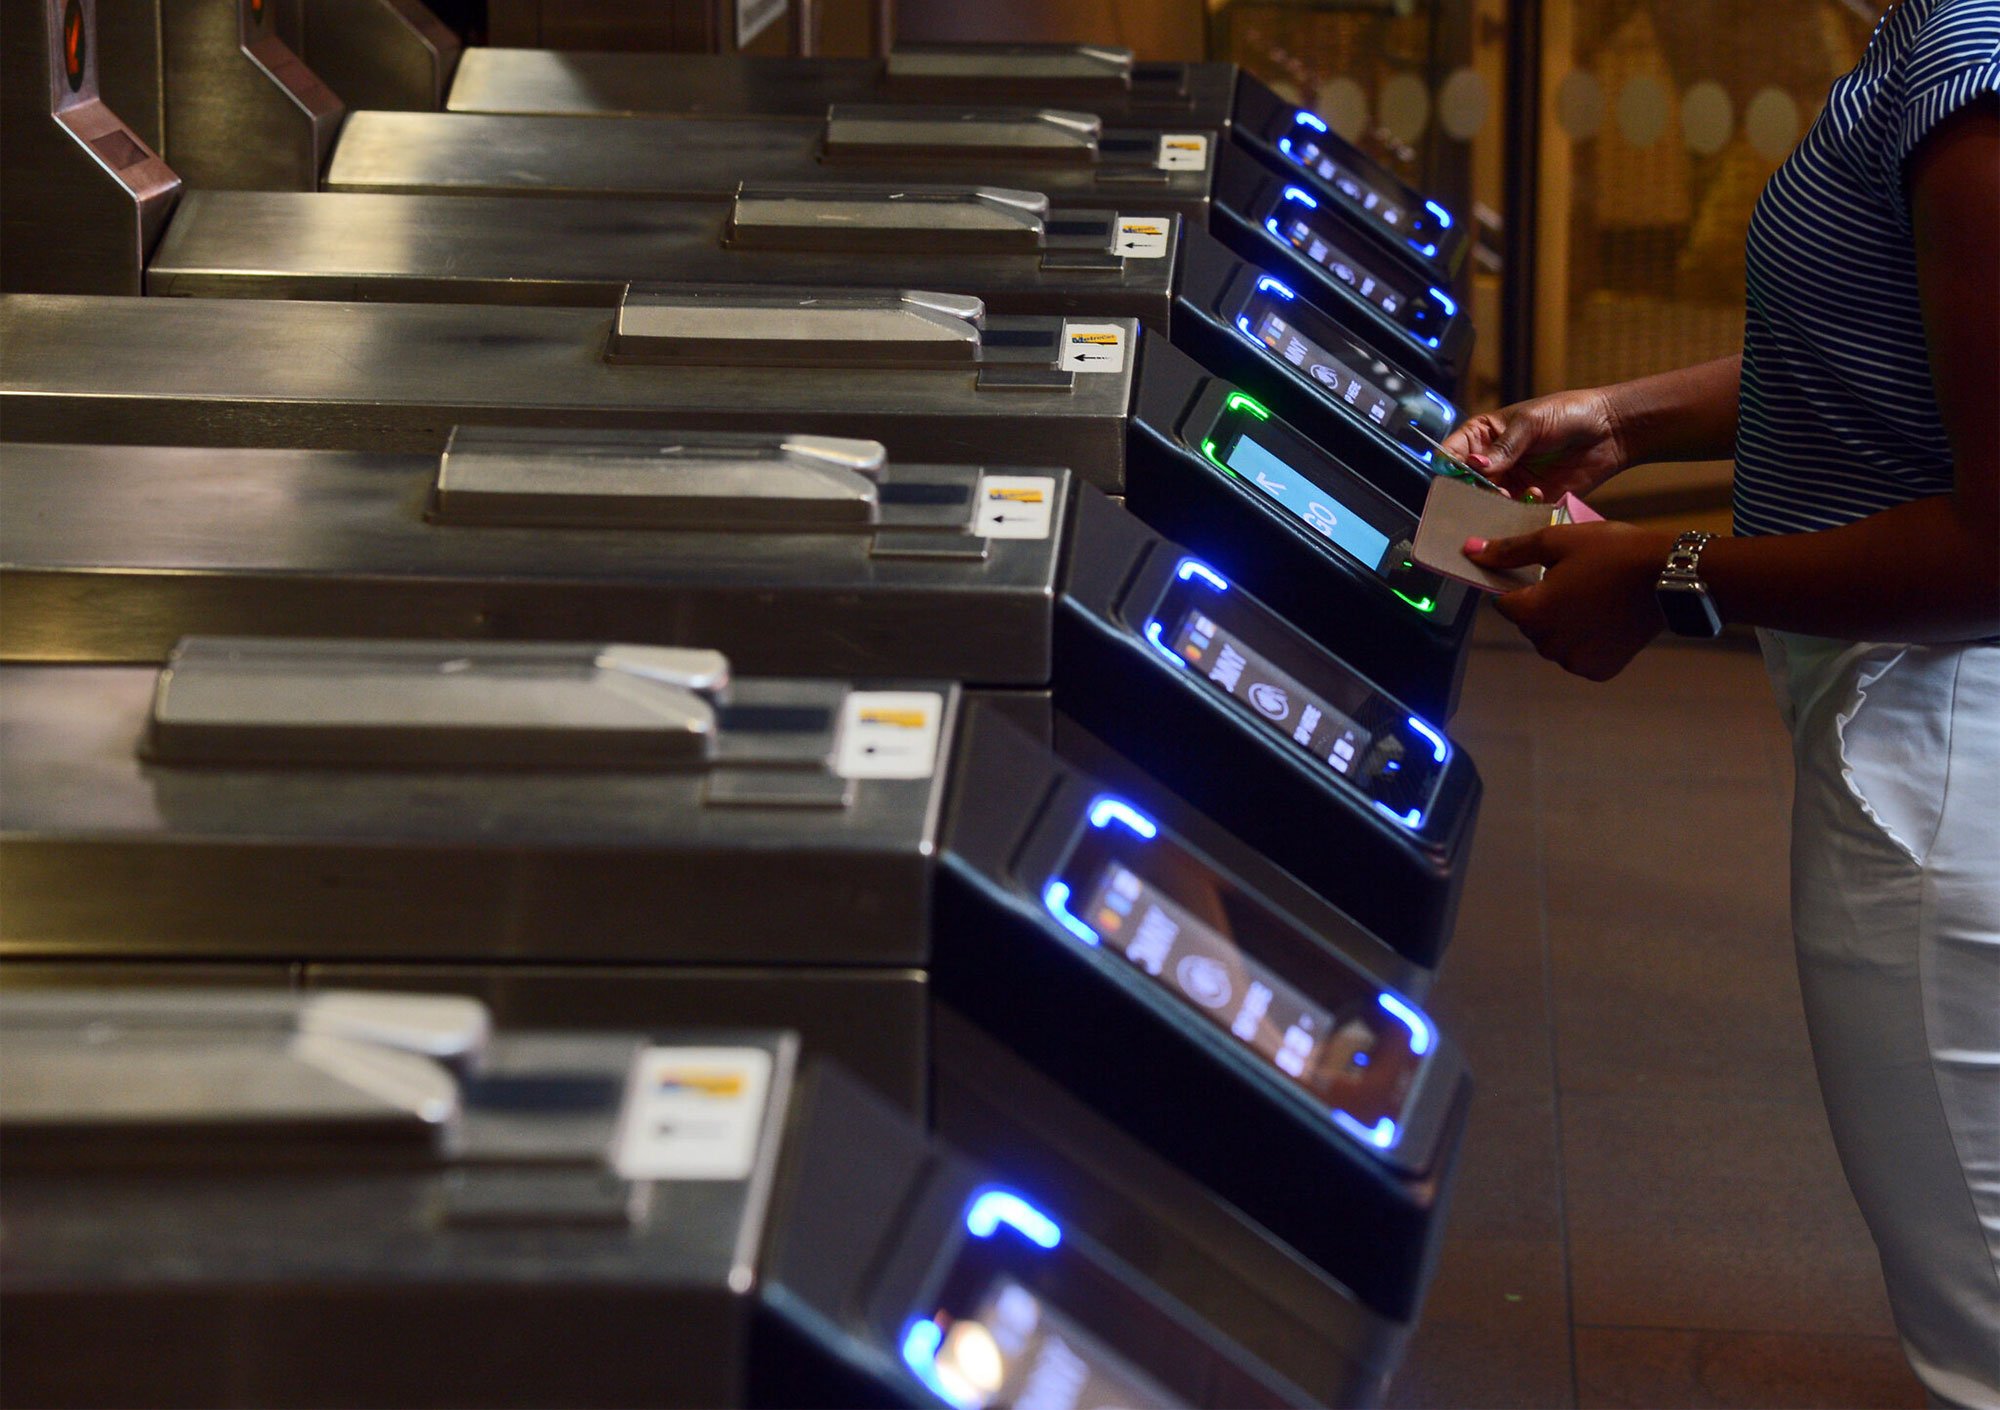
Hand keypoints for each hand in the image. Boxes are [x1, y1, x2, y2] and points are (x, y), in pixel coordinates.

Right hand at [1441, 388, 1631, 504]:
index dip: (1448, 466)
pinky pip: (1514, 513)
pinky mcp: (1531, 501)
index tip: (1454, 475)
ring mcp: (1511, 483)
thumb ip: (1504, 446)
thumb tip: (1475, 464)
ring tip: (1509, 496)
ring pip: (1487, 502)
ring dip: (1493, 503)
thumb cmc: (1569, 413)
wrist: (1611, 430)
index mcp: (1484, 435)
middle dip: (1469, 491)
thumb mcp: (1532, 422)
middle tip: (1483, 492)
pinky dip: (1518, 510)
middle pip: (1465, 484)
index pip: (1453, 453)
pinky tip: (1535, 494)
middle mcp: (1493, 462)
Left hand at [1465, 523, 1676, 679]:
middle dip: (1543, 605)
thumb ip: (1511, 551)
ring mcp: (1573, 661)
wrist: (1670, 576)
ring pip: (1553, 641)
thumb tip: (1471, 551)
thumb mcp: (1557, 541)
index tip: (1547, 573)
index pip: (1504, 603)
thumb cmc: (1612, 552)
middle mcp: (1547, 644)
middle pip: (1529, 624)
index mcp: (1532, 613)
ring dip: (1563, 625)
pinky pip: (1577, 656)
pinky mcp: (1598, 671)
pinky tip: (1605, 620)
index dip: (1520, 586)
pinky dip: (1585, 641)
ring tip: (1594, 599)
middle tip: (1577, 581)